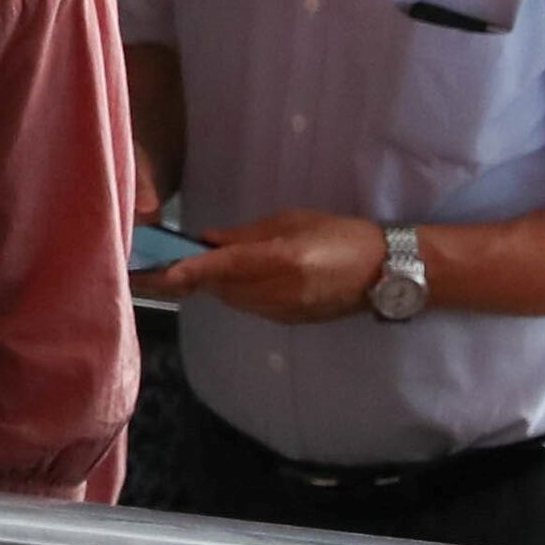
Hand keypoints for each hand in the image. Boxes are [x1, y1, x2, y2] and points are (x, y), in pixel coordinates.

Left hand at [143, 209, 394, 324]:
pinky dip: (235, 292)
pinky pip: (249, 307)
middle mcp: (280, 292)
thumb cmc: (341, 235)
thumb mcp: (293, 221)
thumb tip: (209, 240)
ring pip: (232, 300)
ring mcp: (284, 312)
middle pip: (222, 287)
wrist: (383, 272)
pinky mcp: (288, 322)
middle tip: (163, 262)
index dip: (192, 270)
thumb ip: (248, 234)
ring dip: (214, 283)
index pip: (227, 266)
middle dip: (194, 276)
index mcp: (284, 261)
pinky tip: (233, 277)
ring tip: (194, 265)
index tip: (162, 272)